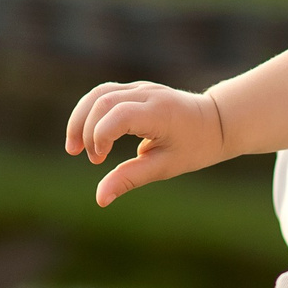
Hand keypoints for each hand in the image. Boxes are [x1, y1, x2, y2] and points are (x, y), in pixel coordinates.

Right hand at [64, 81, 229, 205]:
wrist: (214, 122)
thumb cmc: (193, 147)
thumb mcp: (164, 167)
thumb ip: (130, 179)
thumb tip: (99, 199)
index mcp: (159, 112)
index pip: (119, 113)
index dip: (100, 135)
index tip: (100, 160)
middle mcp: (148, 94)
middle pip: (103, 101)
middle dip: (86, 131)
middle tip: (94, 160)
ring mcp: (142, 88)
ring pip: (99, 93)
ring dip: (80, 119)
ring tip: (73, 148)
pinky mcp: (136, 89)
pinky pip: (104, 94)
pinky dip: (90, 113)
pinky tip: (86, 136)